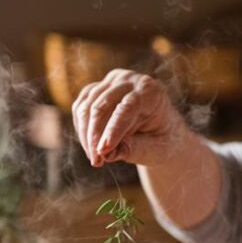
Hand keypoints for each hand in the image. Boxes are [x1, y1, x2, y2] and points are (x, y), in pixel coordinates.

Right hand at [71, 69, 187, 167]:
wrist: (161, 132)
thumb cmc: (161, 141)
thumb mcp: (155, 149)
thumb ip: (133, 149)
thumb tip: (107, 154)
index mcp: (150, 91)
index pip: (127, 106)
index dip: (113, 129)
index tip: (103, 151)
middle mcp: (129, 81)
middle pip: (102, 105)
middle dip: (95, 136)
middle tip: (96, 161)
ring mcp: (110, 83)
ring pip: (86, 106)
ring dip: (86, 135)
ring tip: (95, 159)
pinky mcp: (96, 89)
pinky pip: (80, 107)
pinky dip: (81, 128)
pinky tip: (89, 147)